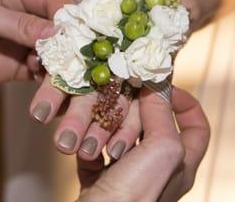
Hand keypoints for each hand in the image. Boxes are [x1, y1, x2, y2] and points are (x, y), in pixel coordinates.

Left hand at [0, 0, 70, 87]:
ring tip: (55, 71)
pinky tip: (47, 82)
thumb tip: (56, 30)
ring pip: (52, 50)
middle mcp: (22, 18)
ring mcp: (21, 44)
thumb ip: (18, 22)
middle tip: (73, 53)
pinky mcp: (19, 68)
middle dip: (66, 38)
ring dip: (58, 60)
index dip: (65, 10)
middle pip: (55, 25)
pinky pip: (42, 71)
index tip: (77, 27)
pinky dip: (49, 77)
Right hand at [77, 87, 209, 201]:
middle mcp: (156, 169)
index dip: (184, 101)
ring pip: (120, 136)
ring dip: (106, 128)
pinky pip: (95, 152)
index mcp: (180, 163)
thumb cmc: (135, 196)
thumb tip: (154, 87)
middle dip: (134, 114)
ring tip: (98, 129)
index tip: (160, 87)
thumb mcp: (161, 150)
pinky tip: (83, 145)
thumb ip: (161, 115)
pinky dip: (88, 146)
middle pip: (151, 125)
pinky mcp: (101, 181)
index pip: (196, 125)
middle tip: (121, 109)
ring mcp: (128, 175)